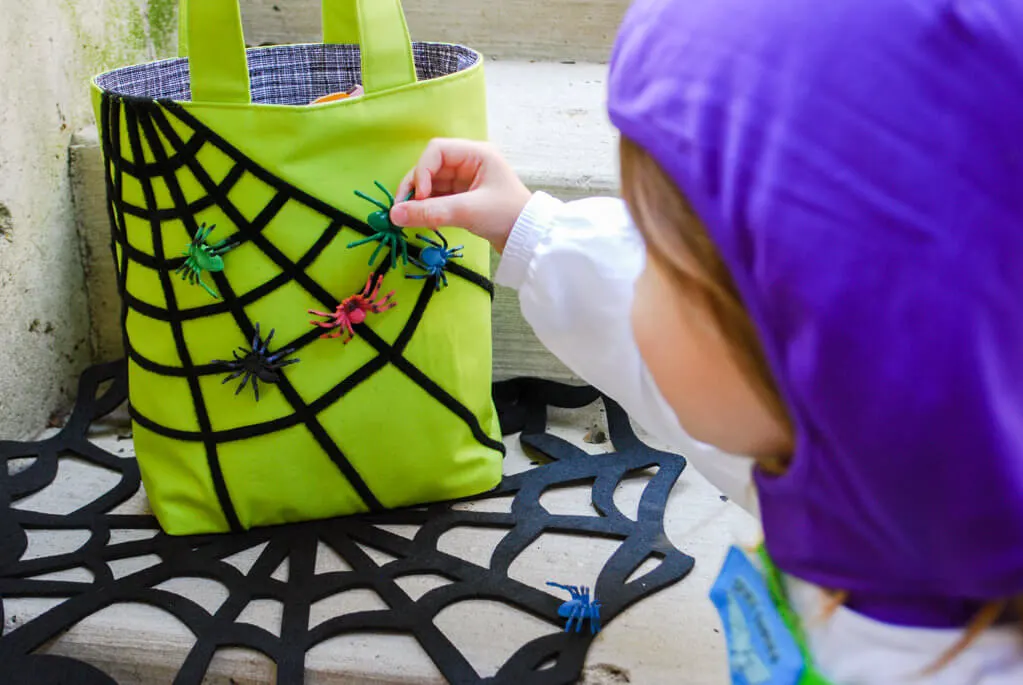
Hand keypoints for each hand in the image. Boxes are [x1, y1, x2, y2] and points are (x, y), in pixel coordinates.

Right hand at [390, 139, 531, 252]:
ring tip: (411, 219)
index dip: (421, 171)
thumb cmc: (507, 217)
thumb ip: (430, 212)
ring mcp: (465, 180)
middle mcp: (469, 163)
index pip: (436, 151)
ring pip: (431, 184)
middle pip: (429, 167)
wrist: (528, 241)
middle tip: (402, 210)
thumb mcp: (468, 212)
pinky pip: (437, 198)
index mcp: (476, 154)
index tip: (420, 197)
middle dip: (415, 187)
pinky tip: (425, 222)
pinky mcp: (463, 198)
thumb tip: (394, 215)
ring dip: (419, 201)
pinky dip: (428, 209)